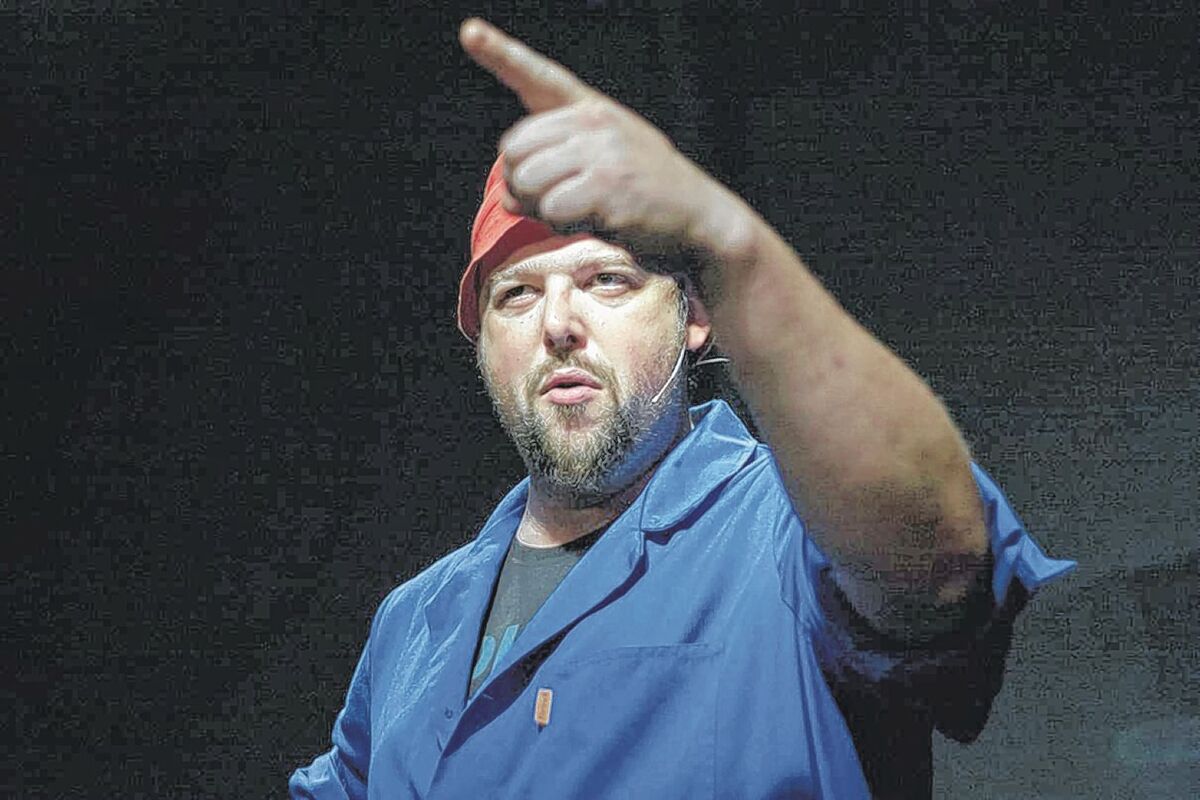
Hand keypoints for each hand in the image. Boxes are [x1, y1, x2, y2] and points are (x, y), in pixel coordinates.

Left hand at [458, 17, 728, 255]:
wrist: (701, 216)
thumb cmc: (645, 192)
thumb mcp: (601, 164)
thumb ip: (549, 170)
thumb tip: (506, 198)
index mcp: (591, 109)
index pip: (539, 77)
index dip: (500, 52)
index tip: (470, 32)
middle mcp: (594, 122)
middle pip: (514, 150)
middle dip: (521, 184)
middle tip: (554, 200)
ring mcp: (602, 152)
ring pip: (526, 180)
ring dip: (540, 208)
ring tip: (578, 211)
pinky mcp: (608, 186)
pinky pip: (550, 208)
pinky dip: (561, 224)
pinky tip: (593, 220)